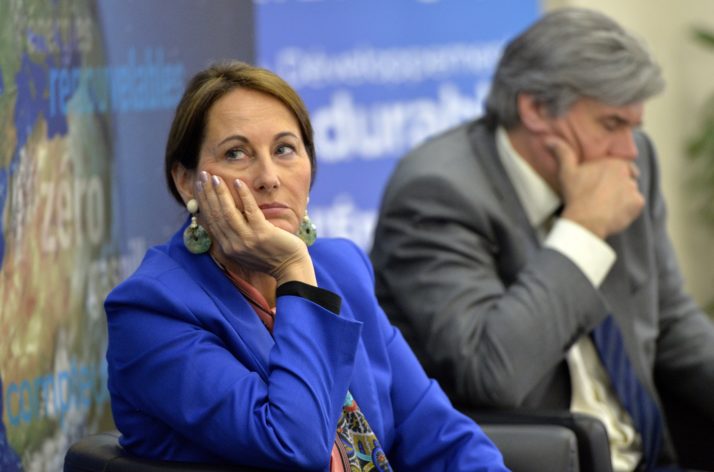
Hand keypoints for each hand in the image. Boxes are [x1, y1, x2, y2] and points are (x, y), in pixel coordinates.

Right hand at [194, 171, 315, 285]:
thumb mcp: (245, 250)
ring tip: (215, 177)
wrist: (291, 268)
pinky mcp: (262, 233)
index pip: (211, 221)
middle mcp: (234, 245)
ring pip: (228, 212)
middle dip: (207, 193)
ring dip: (220, 192)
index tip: (199, 186)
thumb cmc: (271, 257)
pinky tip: (238, 182)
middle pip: (216, 215)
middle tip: (203, 175)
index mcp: (228, 248)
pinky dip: (243, 195)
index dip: (203, 202)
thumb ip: (233, 236)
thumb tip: (221, 217)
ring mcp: (247, 239)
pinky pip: (250, 210)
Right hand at [546, 136, 644, 238]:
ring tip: (607, 206)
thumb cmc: (576, 194)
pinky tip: (613, 213)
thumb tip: (549, 140)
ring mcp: (634, 189)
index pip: (620, 166)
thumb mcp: (567, 171)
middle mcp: (628, 173)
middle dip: (617, 186)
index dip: (611, 175)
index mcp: (614, 163)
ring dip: (623, 198)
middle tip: (603, 196)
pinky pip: (635, 206)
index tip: (601, 183)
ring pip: (630, 192)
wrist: (585, 220)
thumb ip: (562, 153)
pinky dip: (627, 210)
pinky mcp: (637, 204)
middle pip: (626, 179)